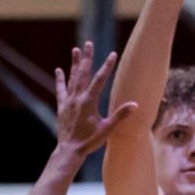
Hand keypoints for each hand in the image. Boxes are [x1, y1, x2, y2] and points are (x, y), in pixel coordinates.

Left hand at [55, 41, 136, 156]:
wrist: (69, 151)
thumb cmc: (90, 141)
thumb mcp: (107, 129)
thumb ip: (120, 115)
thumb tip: (135, 105)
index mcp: (89, 102)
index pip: (99, 79)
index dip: (107, 66)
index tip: (112, 54)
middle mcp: (77, 98)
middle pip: (83, 73)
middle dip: (86, 57)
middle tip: (88, 43)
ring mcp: (68, 102)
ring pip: (72, 78)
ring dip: (74, 64)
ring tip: (75, 49)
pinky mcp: (62, 107)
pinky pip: (61, 90)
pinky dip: (60, 80)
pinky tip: (59, 70)